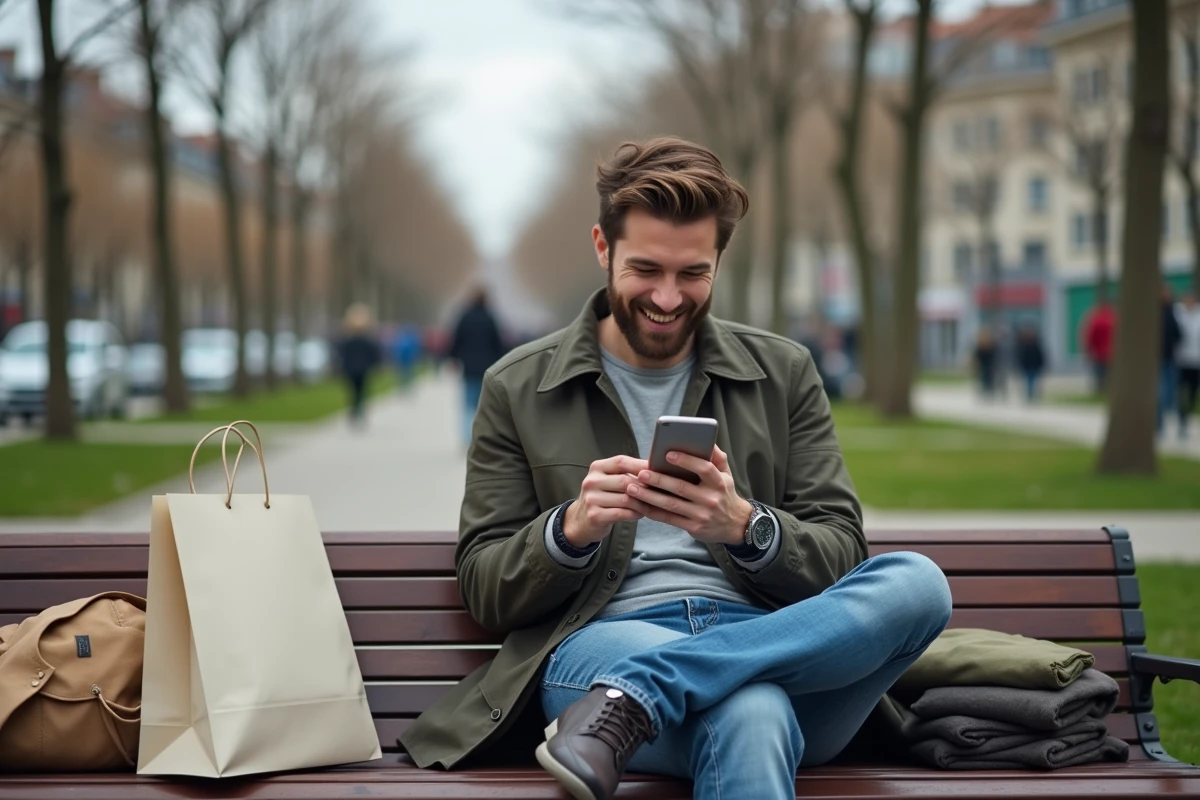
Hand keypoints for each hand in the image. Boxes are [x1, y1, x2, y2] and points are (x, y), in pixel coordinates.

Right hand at [563, 455, 654, 546]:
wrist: (581, 520)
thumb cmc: (603, 497)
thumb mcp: (609, 480)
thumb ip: (627, 474)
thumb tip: (656, 469)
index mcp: (597, 468)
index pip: (621, 462)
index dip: (640, 465)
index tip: (658, 468)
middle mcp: (591, 481)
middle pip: (625, 481)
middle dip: (645, 487)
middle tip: (660, 491)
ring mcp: (591, 499)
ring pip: (626, 499)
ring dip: (643, 503)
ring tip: (652, 504)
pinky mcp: (594, 515)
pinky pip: (622, 513)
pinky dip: (635, 514)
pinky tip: (641, 513)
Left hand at [626, 445, 752, 544]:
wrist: (735, 525)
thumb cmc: (725, 494)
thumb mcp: (727, 475)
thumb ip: (717, 458)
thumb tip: (707, 440)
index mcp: (719, 482)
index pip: (704, 468)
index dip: (687, 461)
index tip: (668, 454)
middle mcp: (711, 499)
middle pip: (681, 488)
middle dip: (659, 479)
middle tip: (641, 473)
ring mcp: (701, 515)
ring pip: (671, 504)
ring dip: (649, 496)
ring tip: (632, 488)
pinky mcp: (693, 527)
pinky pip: (669, 518)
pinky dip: (652, 511)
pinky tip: (639, 503)